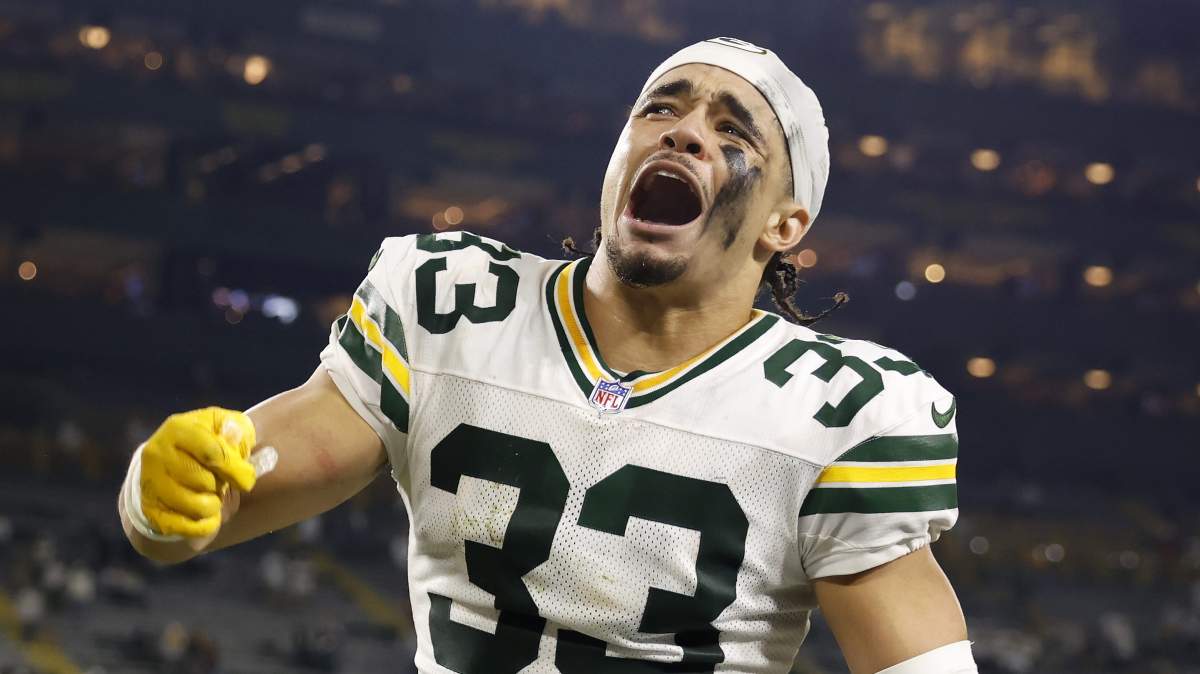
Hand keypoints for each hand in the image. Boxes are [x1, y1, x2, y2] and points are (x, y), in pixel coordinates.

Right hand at [139, 407, 258, 544]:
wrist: (172, 461)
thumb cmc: (208, 441)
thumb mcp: (225, 426)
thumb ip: (235, 428)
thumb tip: (233, 435)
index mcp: (178, 429)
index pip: (212, 453)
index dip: (236, 470)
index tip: (247, 480)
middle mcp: (158, 454)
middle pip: (204, 481)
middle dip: (221, 485)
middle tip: (220, 481)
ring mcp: (150, 482)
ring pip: (195, 506)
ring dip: (214, 505)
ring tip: (212, 495)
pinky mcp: (150, 508)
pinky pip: (184, 527)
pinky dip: (204, 525)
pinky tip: (207, 515)